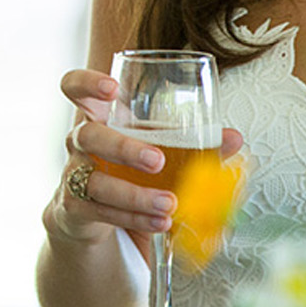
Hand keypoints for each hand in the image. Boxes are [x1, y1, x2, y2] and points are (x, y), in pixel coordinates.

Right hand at [42, 68, 242, 253]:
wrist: (97, 219)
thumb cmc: (130, 171)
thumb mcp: (158, 152)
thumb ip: (195, 145)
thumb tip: (232, 137)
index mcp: (99, 117)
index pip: (74, 87)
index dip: (86, 83)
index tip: (112, 89)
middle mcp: (80, 143)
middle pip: (87, 135)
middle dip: (123, 147)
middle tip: (158, 161)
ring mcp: (73, 176)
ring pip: (94, 181)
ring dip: (134, 194)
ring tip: (169, 204)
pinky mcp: (75, 209)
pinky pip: (99, 212)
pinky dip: (133, 219)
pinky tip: (160, 223)